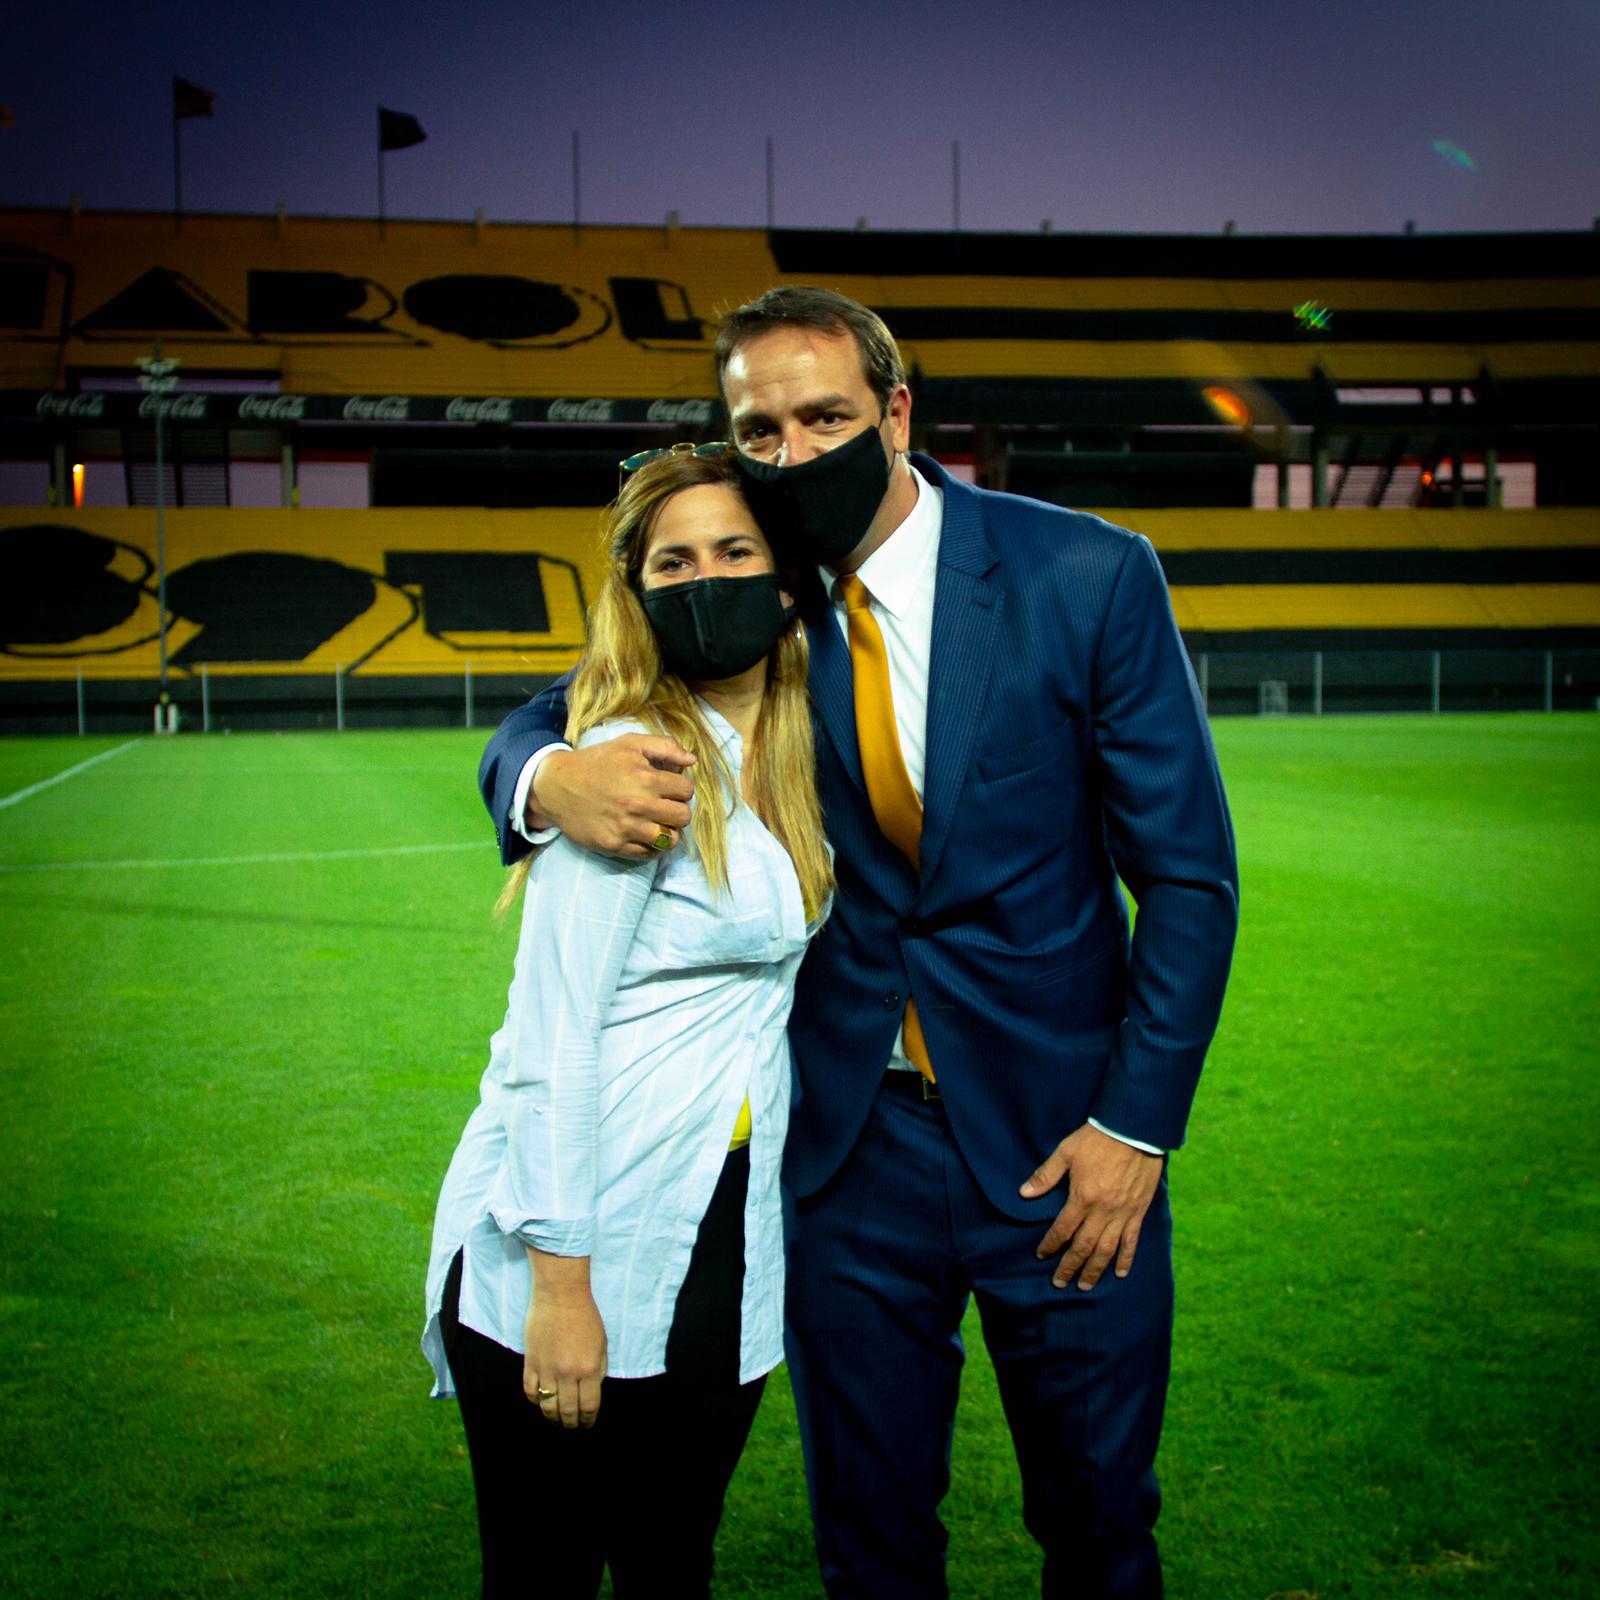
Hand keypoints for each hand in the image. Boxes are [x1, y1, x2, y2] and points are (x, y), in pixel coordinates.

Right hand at [524, 1282, 606, 1428]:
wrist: (560, 1294)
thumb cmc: (586, 1316)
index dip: (588, 1419)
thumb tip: (593, 1389)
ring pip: (547, 1405)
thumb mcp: (602, 1343)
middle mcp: (568, 1373)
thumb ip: (599, 1369)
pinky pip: (530, 1391)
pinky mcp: (531, 1362)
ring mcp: (547, 1368)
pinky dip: (535, 1400)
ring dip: (552, 1416)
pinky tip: (540, 1402)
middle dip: (570, 1423)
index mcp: (590, 1368)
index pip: (589, 1405)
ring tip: (556, 1419)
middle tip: (571, 1426)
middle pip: (567, 1410)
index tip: (587, 1423)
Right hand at [531, 735, 694, 858]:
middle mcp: (638, 805)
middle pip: (683, 816)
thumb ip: (665, 747)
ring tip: (659, 822)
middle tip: (666, 805)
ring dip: (669, 830)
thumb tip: (692, 760)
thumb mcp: (629, 743)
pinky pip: (648, 854)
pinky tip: (645, 834)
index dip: (681, 788)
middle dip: (679, 809)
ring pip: (670, 839)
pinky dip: (652, 846)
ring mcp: (626, 828)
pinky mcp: (614, 845)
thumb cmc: (596, 762)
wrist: (557, 786)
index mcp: (645, 778)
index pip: (686, 790)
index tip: (670, 788)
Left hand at [1020, 1123, 1163, 1290]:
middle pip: (1084, 1247)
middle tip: (1060, 1283)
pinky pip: (1132, 1241)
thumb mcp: (1066, 1152)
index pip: (1062, 1229)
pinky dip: (1126, 1259)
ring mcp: (1122, 1213)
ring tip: (1085, 1286)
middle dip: (1070, 1267)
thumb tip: (1024, 1193)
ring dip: (1095, 1270)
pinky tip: (1119, 1273)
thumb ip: (1046, 1175)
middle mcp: (1102, 1211)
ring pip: (1107, 1250)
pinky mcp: (1138, 1212)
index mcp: (1082, 1197)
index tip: (1042, 1255)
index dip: (1051, 1244)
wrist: (1133, 1130)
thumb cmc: (1097, 1139)